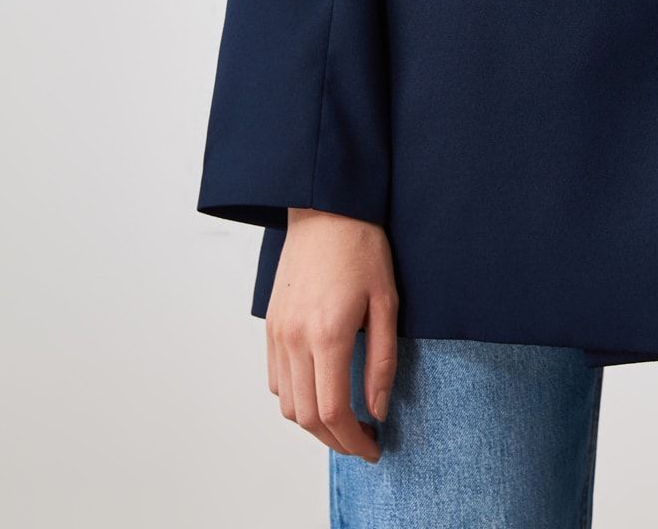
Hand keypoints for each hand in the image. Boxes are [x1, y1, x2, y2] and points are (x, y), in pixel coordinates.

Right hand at [266, 209, 399, 461]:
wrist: (325, 209)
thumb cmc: (362, 247)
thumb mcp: (386, 301)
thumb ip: (382, 360)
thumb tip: (378, 409)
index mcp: (328, 334)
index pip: (334, 412)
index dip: (354, 441)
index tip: (374, 448)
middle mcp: (296, 339)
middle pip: (307, 418)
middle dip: (336, 441)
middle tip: (363, 442)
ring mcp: (278, 333)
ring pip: (287, 405)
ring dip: (314, 424)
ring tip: (344, 421)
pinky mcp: (271, 325)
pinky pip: (276, 380)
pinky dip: (296, 398)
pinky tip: (320, 391)